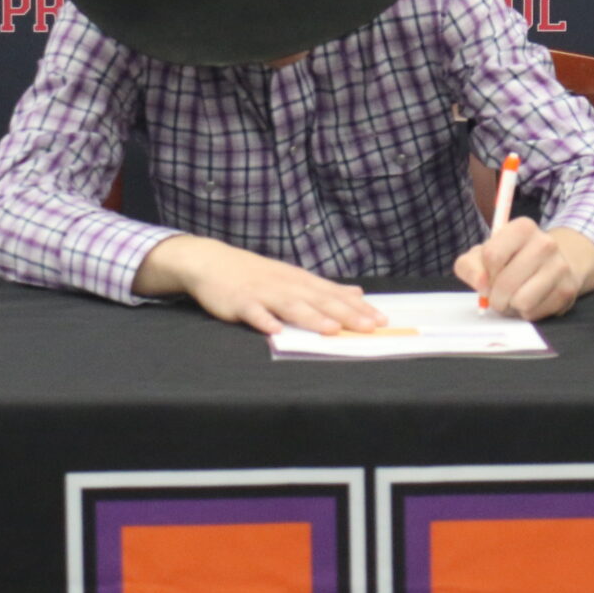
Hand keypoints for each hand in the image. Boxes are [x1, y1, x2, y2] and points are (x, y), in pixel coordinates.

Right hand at [134, 235, 385, 334]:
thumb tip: (357, 293)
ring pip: (291, 306)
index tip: (381, 320)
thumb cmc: (255, 273)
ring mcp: (262, 293)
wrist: (212, 261)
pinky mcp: (239, 302)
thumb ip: (324, 288)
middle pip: (319, 301)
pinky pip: (253, 313)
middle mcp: (286, 285)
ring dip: (312, 318)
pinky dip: (264, 320)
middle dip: (345, 314)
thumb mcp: (293, 277)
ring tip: (332, 330)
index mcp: (300, 281)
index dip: (358, 308)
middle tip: (369, 327)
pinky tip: (275, 330)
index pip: (334, 295)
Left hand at [454, 220, 593, 319]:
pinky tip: (530, 301)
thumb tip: (480, 283)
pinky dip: (526, 312)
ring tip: (514, 297)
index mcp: (523, 227)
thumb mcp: (482, 255)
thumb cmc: (509, 259)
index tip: (489, 276)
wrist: (551, 264)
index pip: (492, 256)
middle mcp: (546, 243)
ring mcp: (560, 267)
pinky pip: (535, 313)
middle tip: (498, 294)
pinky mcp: (567, 290)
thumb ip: (469, 266)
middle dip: (495, 296)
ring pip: (522, 301)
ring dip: (511, 306)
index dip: (485, 274)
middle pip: (506, 282)